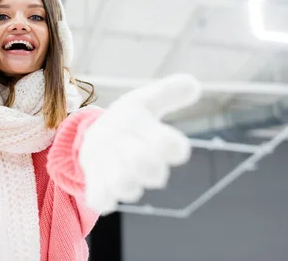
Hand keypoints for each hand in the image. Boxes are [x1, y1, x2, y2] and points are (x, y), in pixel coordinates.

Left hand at [78, 74, 201, 214]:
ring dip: (115, 171)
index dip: (165, 142)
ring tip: (106, 154)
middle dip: (136, 156)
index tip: (150, 129)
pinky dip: (98, 194)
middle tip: (122, 141)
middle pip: (153, 173)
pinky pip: (104, 202)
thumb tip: (193, 84)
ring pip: (128, 189)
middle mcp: (147, 167)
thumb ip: (168, 92)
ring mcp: (126, 181)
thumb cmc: (127, 120)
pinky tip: (95, 176)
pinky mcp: (104, 192)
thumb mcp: (143, 101)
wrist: (97, 136)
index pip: (176, 150)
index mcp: (159, 144)